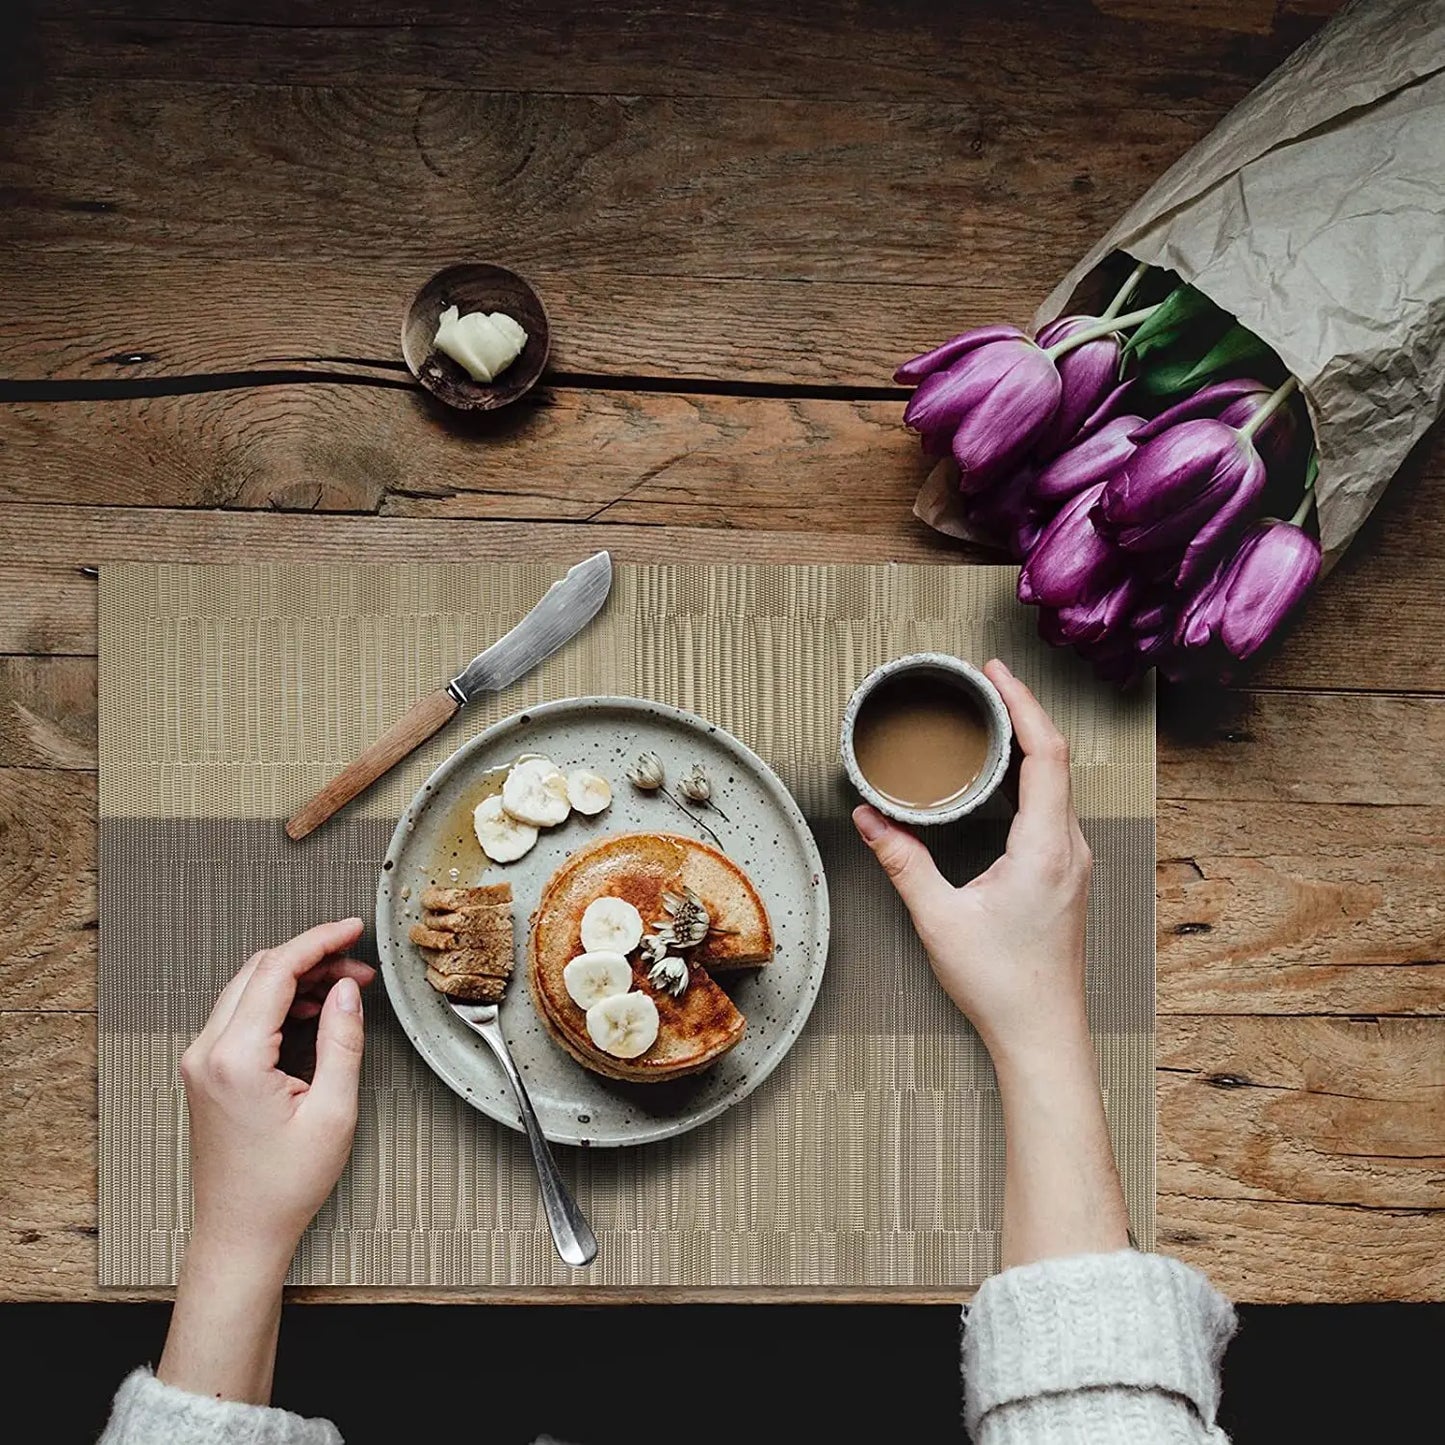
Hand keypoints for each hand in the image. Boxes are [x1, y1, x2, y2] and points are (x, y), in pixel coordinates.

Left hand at [179, 918, 374, 1267]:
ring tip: (345, 987)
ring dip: (296, 977)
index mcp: (235, 1058)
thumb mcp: (333, 1111)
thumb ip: (341, 1041)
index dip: (320, 941)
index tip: (353, 929)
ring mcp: (201, 1061)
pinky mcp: (206, 1071)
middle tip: (358, 964)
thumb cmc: (283, 1186)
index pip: (276, 970)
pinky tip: (313, 1009)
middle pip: (259, 970)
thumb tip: (346, 990)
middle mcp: (207, 1052)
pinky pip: (240, 1013)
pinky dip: (278, 999)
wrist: (240, 1233)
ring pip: (249, 987)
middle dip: (312, 956)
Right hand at [853, 658, 1091, 1067]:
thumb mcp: (939, 918)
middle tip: (985, 684)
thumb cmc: (1000, 983)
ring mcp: (1074, 862)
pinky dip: (1031, 776)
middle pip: (1056, 759)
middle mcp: (1070, 848)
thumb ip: (903, 862)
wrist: (1042, 1034)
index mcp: (1046, 848)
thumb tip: (869, 819)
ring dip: (1028, 744)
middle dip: (1022, 713)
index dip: (1023, 705)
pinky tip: (1004, 776)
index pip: (1046, 754)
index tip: (994, 675)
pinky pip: (1055, 808)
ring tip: (992, 718)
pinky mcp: (1066, 876)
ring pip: (1059, 784)